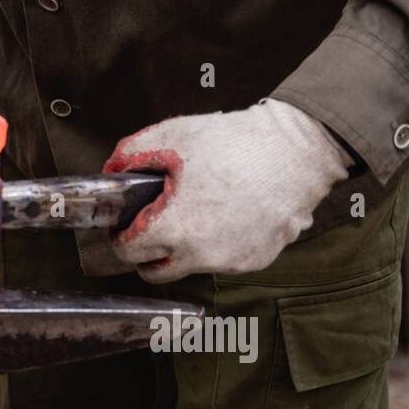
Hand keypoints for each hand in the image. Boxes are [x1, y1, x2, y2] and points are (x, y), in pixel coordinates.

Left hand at [103, 99, 351, 283]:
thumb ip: (131, 155)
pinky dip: (215, 244)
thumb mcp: (171, 137)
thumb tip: (112, 171)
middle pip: (155, 272)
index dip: (120, 236)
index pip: (128, 252)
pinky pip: (223, 259)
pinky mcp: (255, 260)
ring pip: (190, 266)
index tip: (125, 224)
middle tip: (150, 226)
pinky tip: (224, 215)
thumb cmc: (232, 143)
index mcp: (175, 229)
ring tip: (193, 212)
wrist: (295, 152)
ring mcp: (231, 262)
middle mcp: (201, 256)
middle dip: (145, 253)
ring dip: (183, 248)